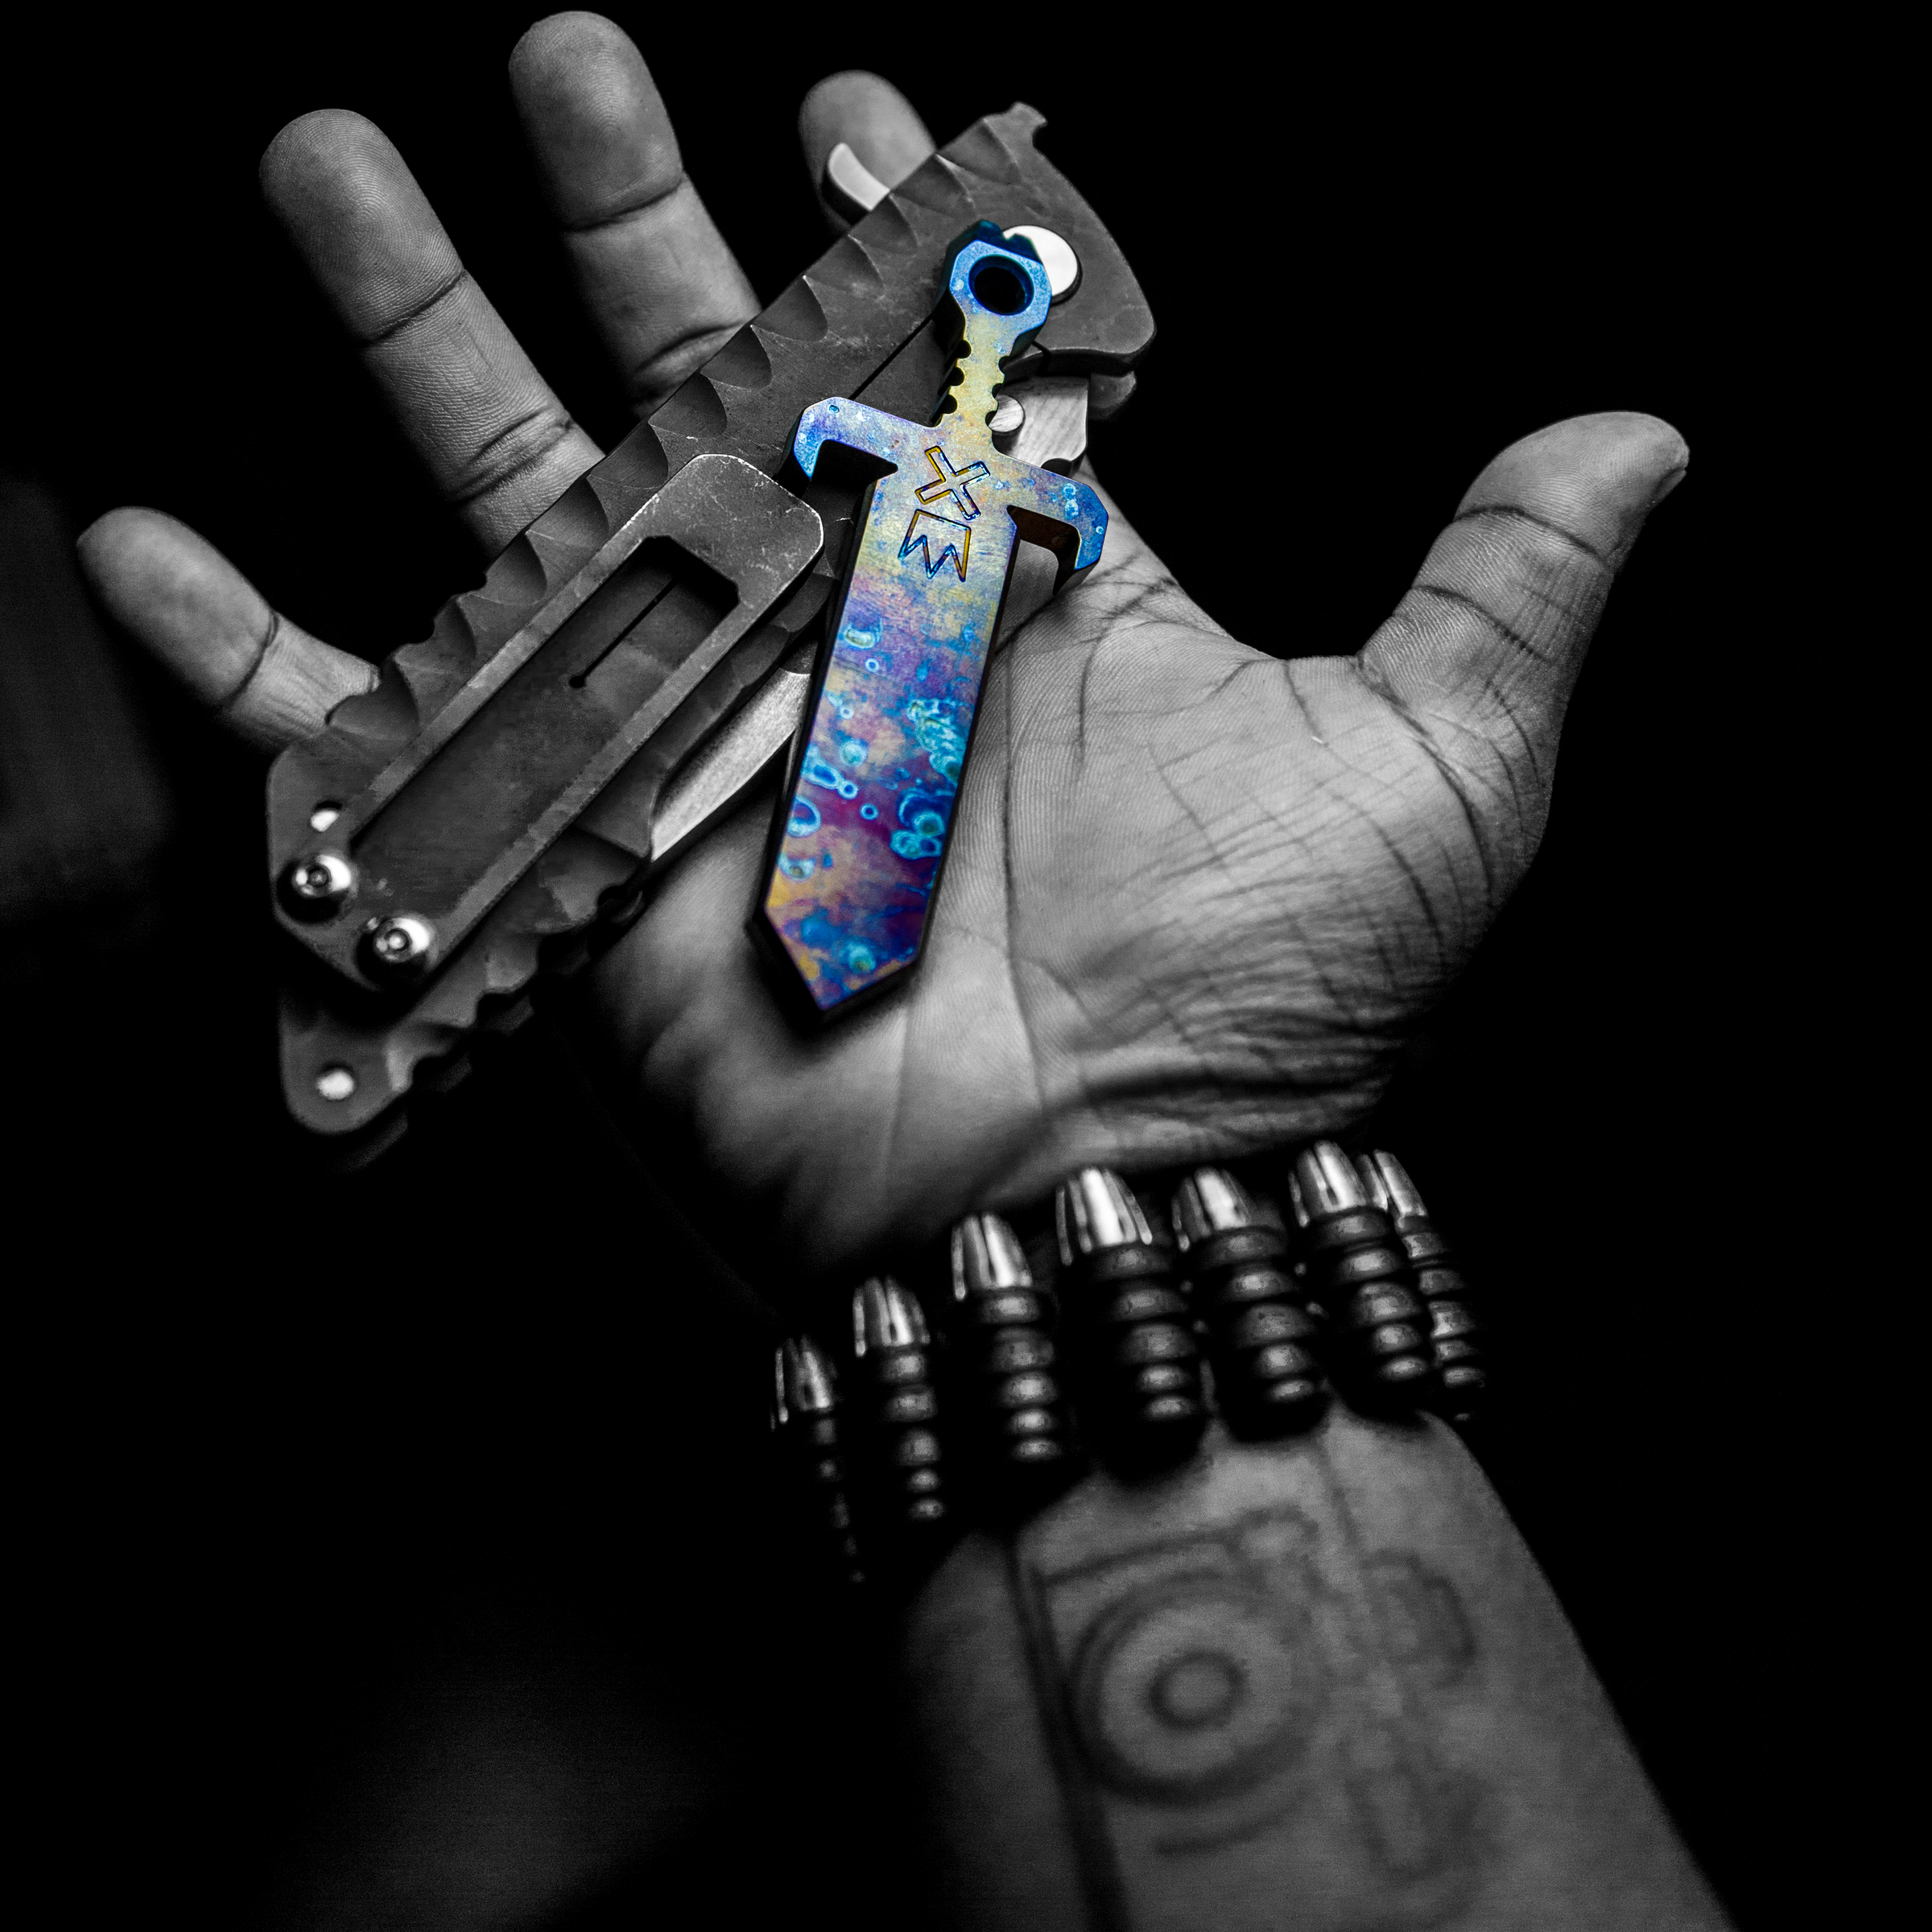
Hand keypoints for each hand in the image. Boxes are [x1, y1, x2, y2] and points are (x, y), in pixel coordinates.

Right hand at [78, 14, 1685, 1278]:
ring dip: (421, 333)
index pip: (941, 363)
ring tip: (331, 160)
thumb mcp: (1431, 769)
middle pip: (711, 383)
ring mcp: (707, 732)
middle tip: (570, 60)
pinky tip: (153, 541)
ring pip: (534, 499)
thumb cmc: (1266, 1004)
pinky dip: (262, 655)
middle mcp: (851, 638)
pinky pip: (389, 737)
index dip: (901, 225)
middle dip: (630, 212)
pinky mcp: (589, 847)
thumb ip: (1513, 585)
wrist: (1096, 1204)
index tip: (858, 95)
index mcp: (1024, 590)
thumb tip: (1643, 436)